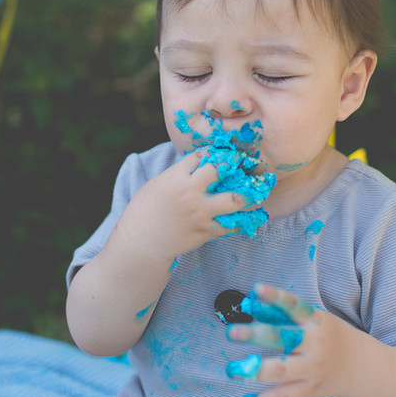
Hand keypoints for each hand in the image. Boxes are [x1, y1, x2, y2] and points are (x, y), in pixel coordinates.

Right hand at [115, 149, 265, 263]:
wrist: (141, 243)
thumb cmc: (144, 212)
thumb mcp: (157, 185)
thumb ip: (178, 174)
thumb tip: (197, 164)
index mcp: (176, 177)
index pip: (201, 155)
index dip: (213, 153)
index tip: (222, 153)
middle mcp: (191, 192)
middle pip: (221, 170)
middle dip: (233, 164)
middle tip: (242, 164)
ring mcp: (200, 212)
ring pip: (235, 199)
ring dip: (247, 194)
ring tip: (255, 191)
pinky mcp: (206, 231)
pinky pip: (231, 224)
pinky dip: (240, 220)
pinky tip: (246, 216)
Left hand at [225, 283, 354, 396]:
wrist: (361, 367)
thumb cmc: (328, 336)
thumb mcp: (312, 319)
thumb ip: (282, 314)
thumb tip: (249, 305)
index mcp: (315, 321)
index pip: (294, 306)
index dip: (276, 297)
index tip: (256, 289)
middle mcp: (314, 344)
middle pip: (283, 338)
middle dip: (256, 335)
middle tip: (231, 333)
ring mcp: (313, 369)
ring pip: (281, 370)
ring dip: (254, 370)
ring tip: (232, 369)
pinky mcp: (310, 391)